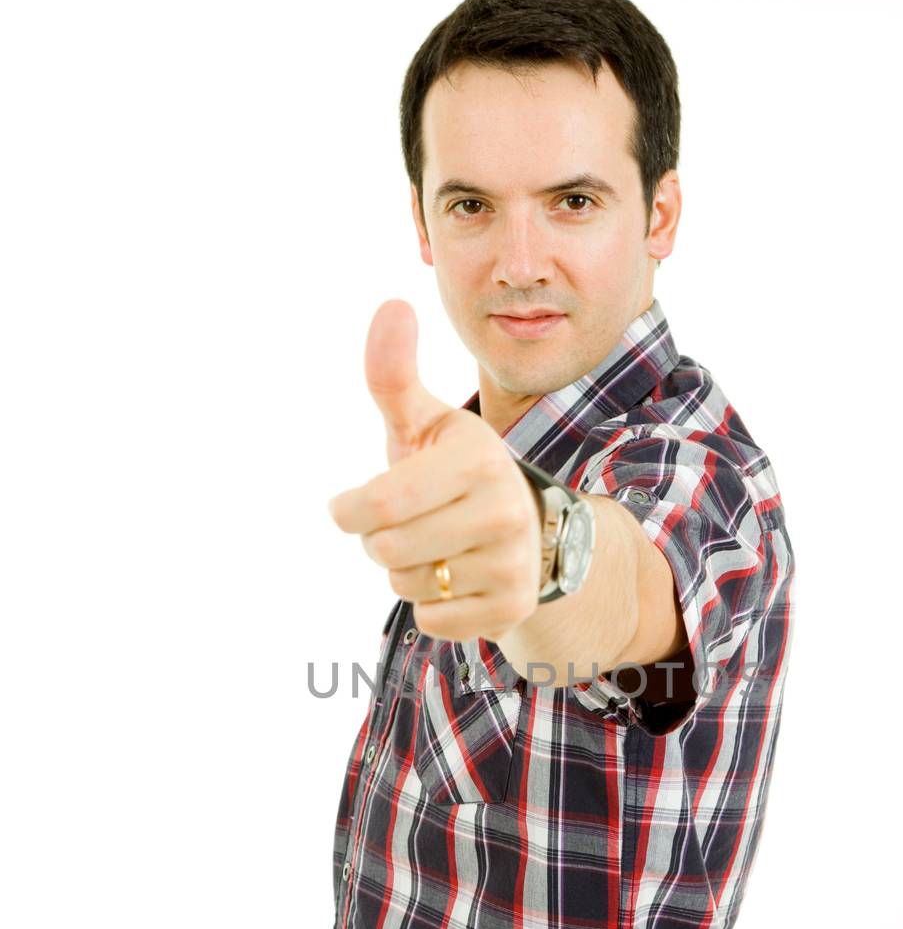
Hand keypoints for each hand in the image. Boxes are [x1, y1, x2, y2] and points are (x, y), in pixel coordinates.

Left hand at [327, 299, 543, 642]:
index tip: (349, 507)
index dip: (350, 511)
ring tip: (437, 549)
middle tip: (408, 525)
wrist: (528, 533)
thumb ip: (392, 374)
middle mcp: (505, 513)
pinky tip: (457, 580)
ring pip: (408, 587)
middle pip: (387, 550)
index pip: (381, 504)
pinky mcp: (511, 610)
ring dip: (406, 573)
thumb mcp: (424, 423)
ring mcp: (513, 565)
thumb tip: (391, 305)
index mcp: (478, 460)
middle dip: (380, 541)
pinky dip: (432, 606)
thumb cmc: (453, 472)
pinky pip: (433, 622)